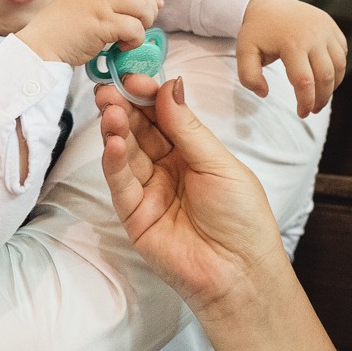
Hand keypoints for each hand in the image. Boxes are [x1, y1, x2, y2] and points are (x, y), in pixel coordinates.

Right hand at [16, 0, 160, 65]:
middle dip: (149, 11)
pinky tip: (120, 47)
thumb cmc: (59, 33)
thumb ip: (103, 3)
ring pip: (142, 7)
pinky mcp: (102, 24)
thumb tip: (135, 7)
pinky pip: (134, 29)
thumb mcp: (81, 7)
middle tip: (139, 28)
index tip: (152, 9)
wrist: (39, 46)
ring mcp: (100, 5)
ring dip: (143, 25)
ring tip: (129, 37)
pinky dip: (134, 41)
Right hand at [96, 78, 290, 318]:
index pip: (163, 116)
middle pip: (140, 131)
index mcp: (192, 153)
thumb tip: (170, 85)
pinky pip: (120, 183)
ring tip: (108, 108)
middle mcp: (167, 169)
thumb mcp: (219, 163)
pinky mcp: (134, 216)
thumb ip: (188, 127)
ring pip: (126, 153)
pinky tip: (114, 141)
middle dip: (124, 107)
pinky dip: (114, 161)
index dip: (148, 97)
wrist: (240, 272)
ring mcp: (148, 191)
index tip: (134, 78)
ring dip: (115, 129)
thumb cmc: (242, 218)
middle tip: (109, 88)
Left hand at [236, 0, 345, 115]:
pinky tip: (326, 78)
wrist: (270, 3)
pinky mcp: (333, 28)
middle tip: (313, 110)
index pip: (304, 82)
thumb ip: (248, 76)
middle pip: (326, 77)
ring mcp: (326, 30)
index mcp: (292, 43)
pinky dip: (338, 70)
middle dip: (321, 99)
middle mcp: (314, 35)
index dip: (305, 102)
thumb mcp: (244, 51)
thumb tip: (264, 93)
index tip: (302, 113)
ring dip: (332, 87)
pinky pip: (342, 54)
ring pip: (339, 67)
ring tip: (320, 97)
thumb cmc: (257, 31)